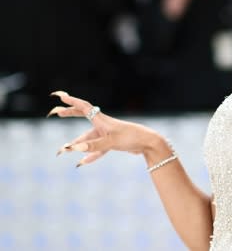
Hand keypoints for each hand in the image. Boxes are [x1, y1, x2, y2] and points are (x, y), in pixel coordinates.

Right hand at [47, 91, 163, 166]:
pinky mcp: (113, 142)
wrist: (148, 143)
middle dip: (71, 114)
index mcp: (102, 120)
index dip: (71, 102)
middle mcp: (104, 125)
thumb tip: (74, 148)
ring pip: (89, 138)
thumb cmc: (131, 138)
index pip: (84, 108)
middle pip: (84, 117)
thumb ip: (93, 146)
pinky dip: (91, 155)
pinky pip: (98, 149)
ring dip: (78, 144)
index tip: (60, 96)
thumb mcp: (111, 142)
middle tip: (57, 113)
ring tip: (64, 150)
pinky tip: (83, 162)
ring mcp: (108, 133)